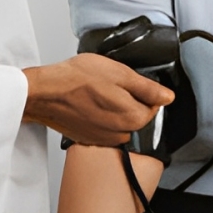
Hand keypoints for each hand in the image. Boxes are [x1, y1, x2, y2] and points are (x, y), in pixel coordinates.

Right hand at [22, 53, 173, 145]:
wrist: (45, 93)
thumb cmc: (77, 80)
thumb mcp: (119, 74)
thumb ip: (147, 88)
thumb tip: (168, 96)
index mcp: (132, 118)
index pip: (153, 107)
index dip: (142, 91)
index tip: (127, 82)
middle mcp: (121, 134)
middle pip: (137, 116)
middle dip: (128, 100)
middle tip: (109, 85)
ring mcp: (104, 139)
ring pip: (120, 122)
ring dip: (114, 109)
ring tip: (96, 93)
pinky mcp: (89, 139)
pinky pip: (104, 128)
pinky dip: (99, 117)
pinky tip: (87, 104)